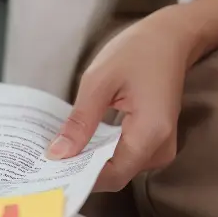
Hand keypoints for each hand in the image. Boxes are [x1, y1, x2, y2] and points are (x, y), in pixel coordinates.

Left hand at [45, 8, 197, 191]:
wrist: (170, 38)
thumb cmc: (137, 52)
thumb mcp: (99, 81)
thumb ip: (80, 122)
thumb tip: (58, 155)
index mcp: (150, 132)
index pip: (112, 175)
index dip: (80, 178)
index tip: (50, 173)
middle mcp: (160, 147)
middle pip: (116, 175)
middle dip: (81, 170)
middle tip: (48, 161)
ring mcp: (161, 146)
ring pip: (119, 168)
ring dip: (90, 161)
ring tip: (60, 151)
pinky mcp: (155, 141)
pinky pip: (125, 156)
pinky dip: (102, 151)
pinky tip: (81, 141)